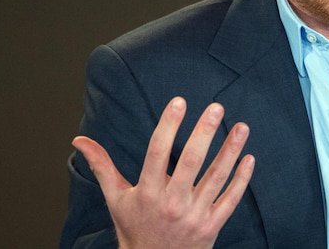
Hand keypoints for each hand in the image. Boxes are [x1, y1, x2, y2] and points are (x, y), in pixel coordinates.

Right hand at [73, 97, 254, 248]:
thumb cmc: (134, 228)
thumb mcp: (116, 198)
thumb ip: (102, 166)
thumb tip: (80, 141)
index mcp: (147, 192)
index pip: (157, 153)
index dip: (168, 126)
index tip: (179, 101)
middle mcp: (171, 203)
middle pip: (191, 162)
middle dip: (204, 133)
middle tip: (216, 107)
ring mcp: (194, 215)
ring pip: (216, 178)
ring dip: (230, 151)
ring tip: (242, 126)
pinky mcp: (212, 226)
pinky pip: (231, 199)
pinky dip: (242, 179)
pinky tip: (249, 157)